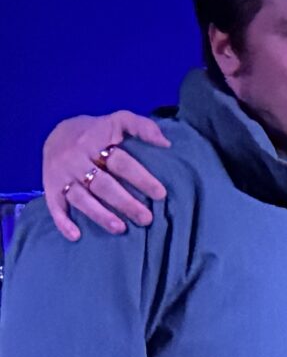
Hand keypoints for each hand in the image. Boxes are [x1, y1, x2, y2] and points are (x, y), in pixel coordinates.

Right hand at [42, 112, 170, 238]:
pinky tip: (76, 236)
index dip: (141, 178)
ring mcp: (62, 175)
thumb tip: (166, 144)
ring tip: (121, 229)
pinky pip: (54, 206)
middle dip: (125, 202)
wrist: (56, 133)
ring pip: (81, 198)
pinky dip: (63, 222)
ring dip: (100, 215)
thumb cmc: (97, 132)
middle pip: (102, 184)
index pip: (121, 162)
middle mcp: (76, 159)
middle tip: (147, 218)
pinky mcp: (50, 187)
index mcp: (95, 142)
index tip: (160, 194)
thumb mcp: (118, 120)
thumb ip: (142, 127)